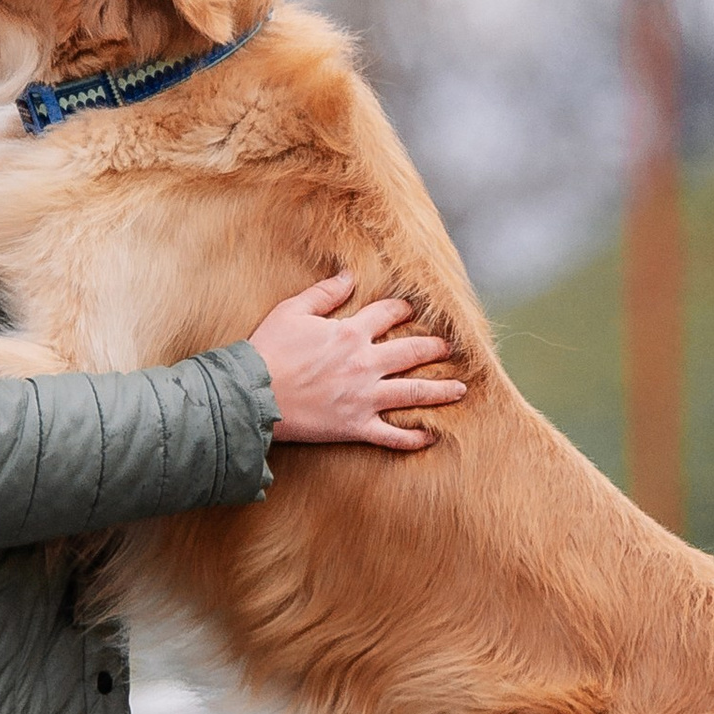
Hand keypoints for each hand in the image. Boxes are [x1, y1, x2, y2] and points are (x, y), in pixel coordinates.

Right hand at [249, 274, 466, 448]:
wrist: (253, 395)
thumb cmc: (268, 351)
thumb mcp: (292, 311)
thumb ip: (324, 293)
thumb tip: (350, 275)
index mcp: (350, 333)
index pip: (388, 314)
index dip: (403, 309)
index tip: (411, 309)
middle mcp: (365, 363)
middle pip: (412, 352)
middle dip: (434, 348)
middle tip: (450, 349)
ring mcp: (364, 398)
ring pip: (414, 393)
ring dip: (440, 390)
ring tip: (460, 389)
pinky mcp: (356, 426)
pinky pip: (392, 435)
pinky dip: (413, 438)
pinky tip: (431, 436)